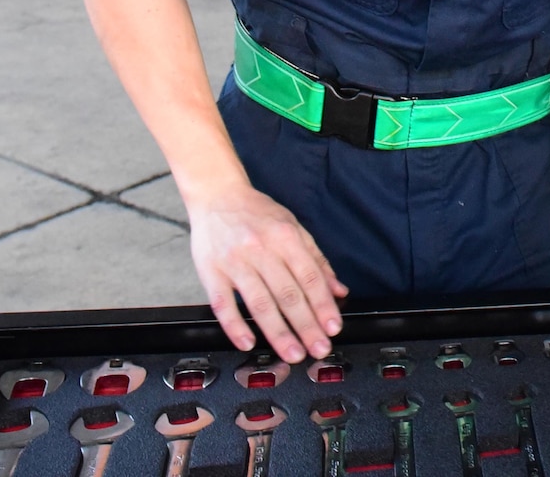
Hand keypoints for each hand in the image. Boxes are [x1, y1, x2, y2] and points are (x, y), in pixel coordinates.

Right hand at [187, 184, 346, 362]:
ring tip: (292, 353)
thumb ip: (317, 260)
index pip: (310, 277)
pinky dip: (236, 326)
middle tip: (318, 348)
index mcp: (285, 236)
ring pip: (259, 303)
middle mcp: (261, 249)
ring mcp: (234, 262)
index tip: (333, 327)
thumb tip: (339, 290)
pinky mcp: (211, 272)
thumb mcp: (293, 227)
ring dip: (278, 332)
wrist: (217, 196)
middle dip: (306, 325)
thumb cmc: (257, 213)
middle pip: (288, 294)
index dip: (323, 305)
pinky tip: (249, 342)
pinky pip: (223, 304)